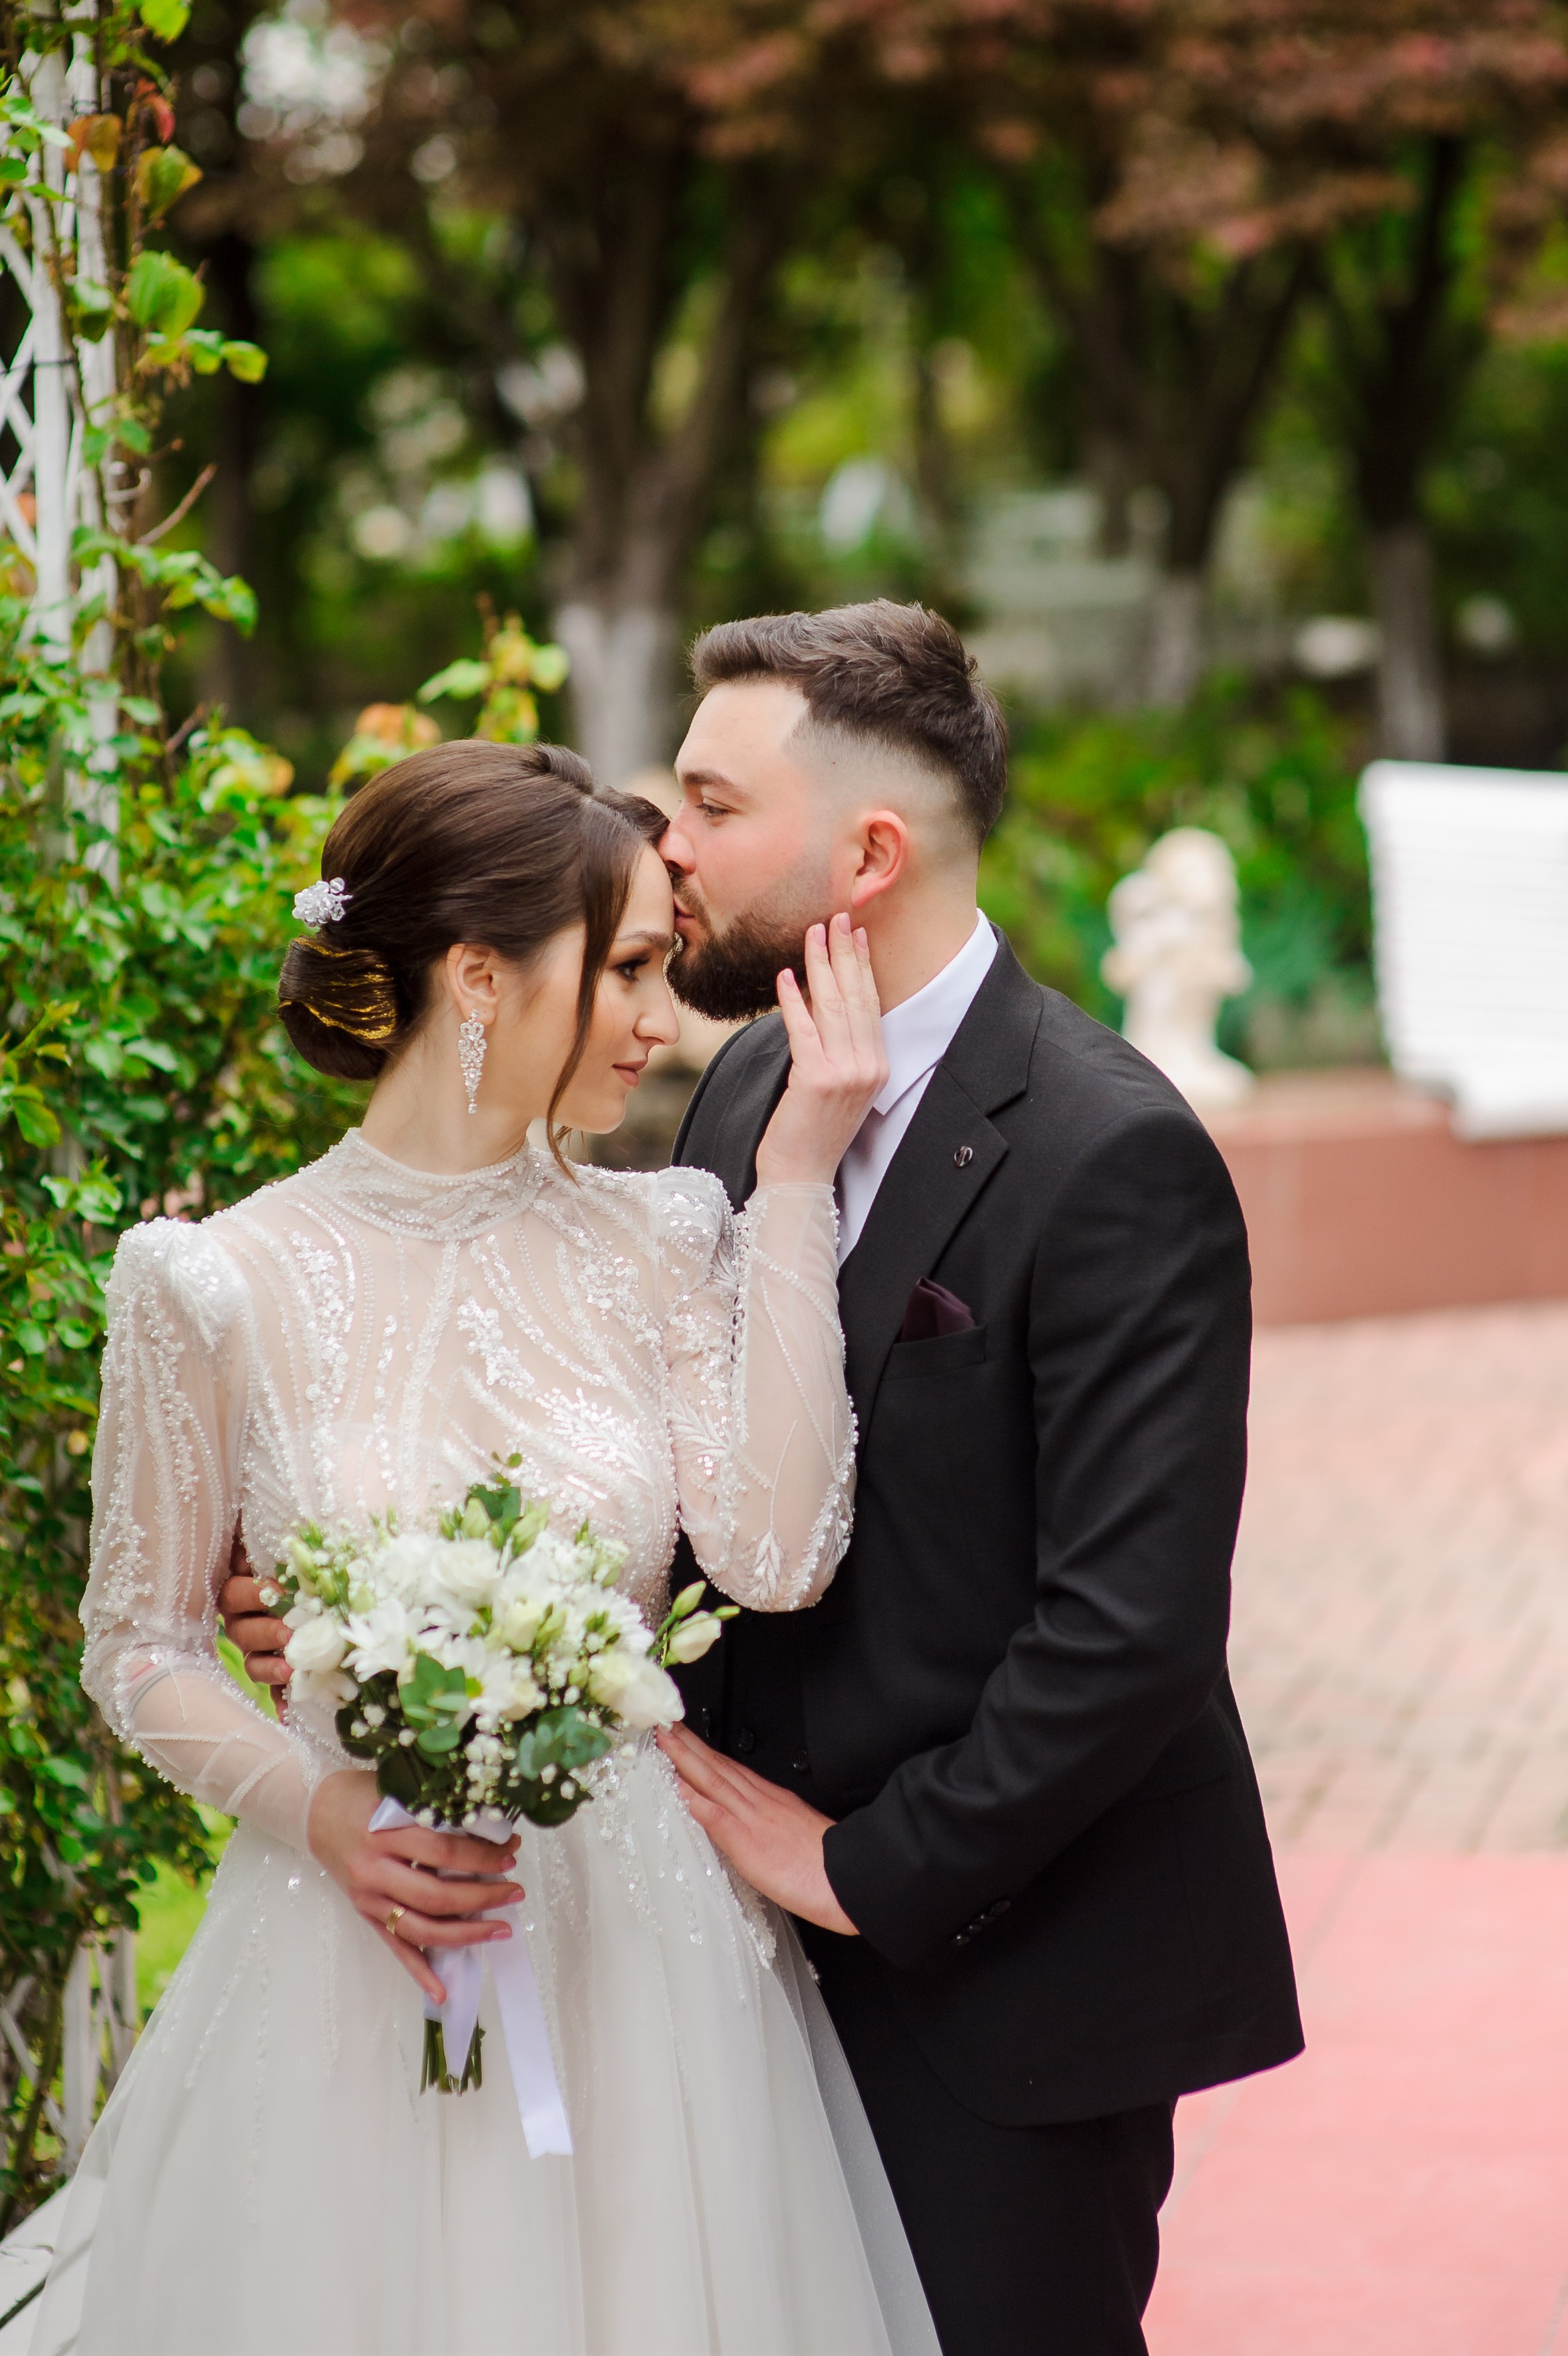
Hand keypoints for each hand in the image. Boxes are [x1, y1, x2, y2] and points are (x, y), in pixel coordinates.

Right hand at [219, 1528, 291, 1697]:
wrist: (334, 1572)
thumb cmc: (305, 1547)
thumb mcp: (285, 1539)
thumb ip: (279, 1539)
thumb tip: (279, 1520)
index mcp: (243, 1581)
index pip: (233, 1591)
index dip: (250, 1593)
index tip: (274, 1588)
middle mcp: (243, 1614)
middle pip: (239, 1627)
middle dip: (264, 1629)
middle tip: (288, 1630)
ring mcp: (258, 1642)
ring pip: (252, 1658)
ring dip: (271, 1664)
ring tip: (293, 1666)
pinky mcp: (276, 1665)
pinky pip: (273, 1685)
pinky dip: (282, 1698)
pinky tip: (289, 1713)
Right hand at [306, 1769, 522, 2004]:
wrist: (315, 1811)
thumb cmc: (363, 1794)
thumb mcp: (399, 1790)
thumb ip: (436, 1811)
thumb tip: (492, 1829)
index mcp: (385, 1834)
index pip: (443, 1851)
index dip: (481, 1857)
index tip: (511, 1853)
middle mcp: (374, 1871)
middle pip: (436, 1896)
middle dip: (483, 1898)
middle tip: (516, 1892)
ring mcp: (368, 1898)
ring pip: (420, 1929)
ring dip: (465, 1934)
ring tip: (502, 1928)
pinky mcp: (365, 1915)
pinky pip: (395, 1948)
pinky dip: (419, 1972)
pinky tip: (443, 1991)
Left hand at [659, 1724, 857, 1935]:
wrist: (849, 1878)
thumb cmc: (824, 1864)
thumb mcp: (794, 1832)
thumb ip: (768, 1822)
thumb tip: (748, 1820)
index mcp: (769, 1801)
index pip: (729, 1770)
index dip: (704, 1753)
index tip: (685, 1737)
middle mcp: (758, 1802)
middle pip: (717, 1767)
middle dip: (689, 1745)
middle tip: (665, 1724)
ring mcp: (751, 1818)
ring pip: (713, 1780)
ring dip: (686, 1759)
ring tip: (665, 1740)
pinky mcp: (748, 1841)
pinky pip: (717, 1817)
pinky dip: (697, 1799)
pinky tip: (680, 1788)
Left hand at [754, 912, 886, 1189]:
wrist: (801, 1174)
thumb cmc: (811, 1131)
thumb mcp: (836, 1086)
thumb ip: (838, 1048)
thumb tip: (822, 1001)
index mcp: (878, 1067)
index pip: (871, 1005)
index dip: (863, 966)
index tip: (856, 934)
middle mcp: (868, 1067)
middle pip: (856, 997)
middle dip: (845, 953)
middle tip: (836, 917)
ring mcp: (846, 1073)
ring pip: (833, 1006)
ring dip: (820, 965)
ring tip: (812, 933)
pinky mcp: (816, 1079)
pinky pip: (803, 1029)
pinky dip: (794, 1000)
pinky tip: (786, 976)